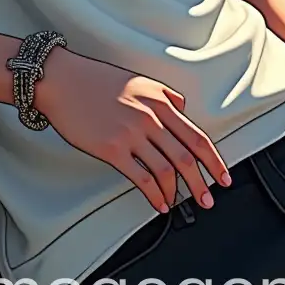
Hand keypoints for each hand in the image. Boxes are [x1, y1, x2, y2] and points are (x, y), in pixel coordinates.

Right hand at [34, 47, 230, 212]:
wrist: (62, 81)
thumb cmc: (96, 80)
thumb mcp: (139, 80)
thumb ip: (165, 94)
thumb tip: (184, 108)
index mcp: (160, 101)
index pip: (196, 136)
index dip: (213, 160)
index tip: (222, 175)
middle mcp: (150, 118)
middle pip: (186, 157)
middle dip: (201, 182)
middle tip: (208, 198)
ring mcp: (131, 134)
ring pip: (166, 170)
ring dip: (179, 192)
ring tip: (182, 204)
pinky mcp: (112, 149)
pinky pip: (141, 178)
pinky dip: (155, 195)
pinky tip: (159, 203)